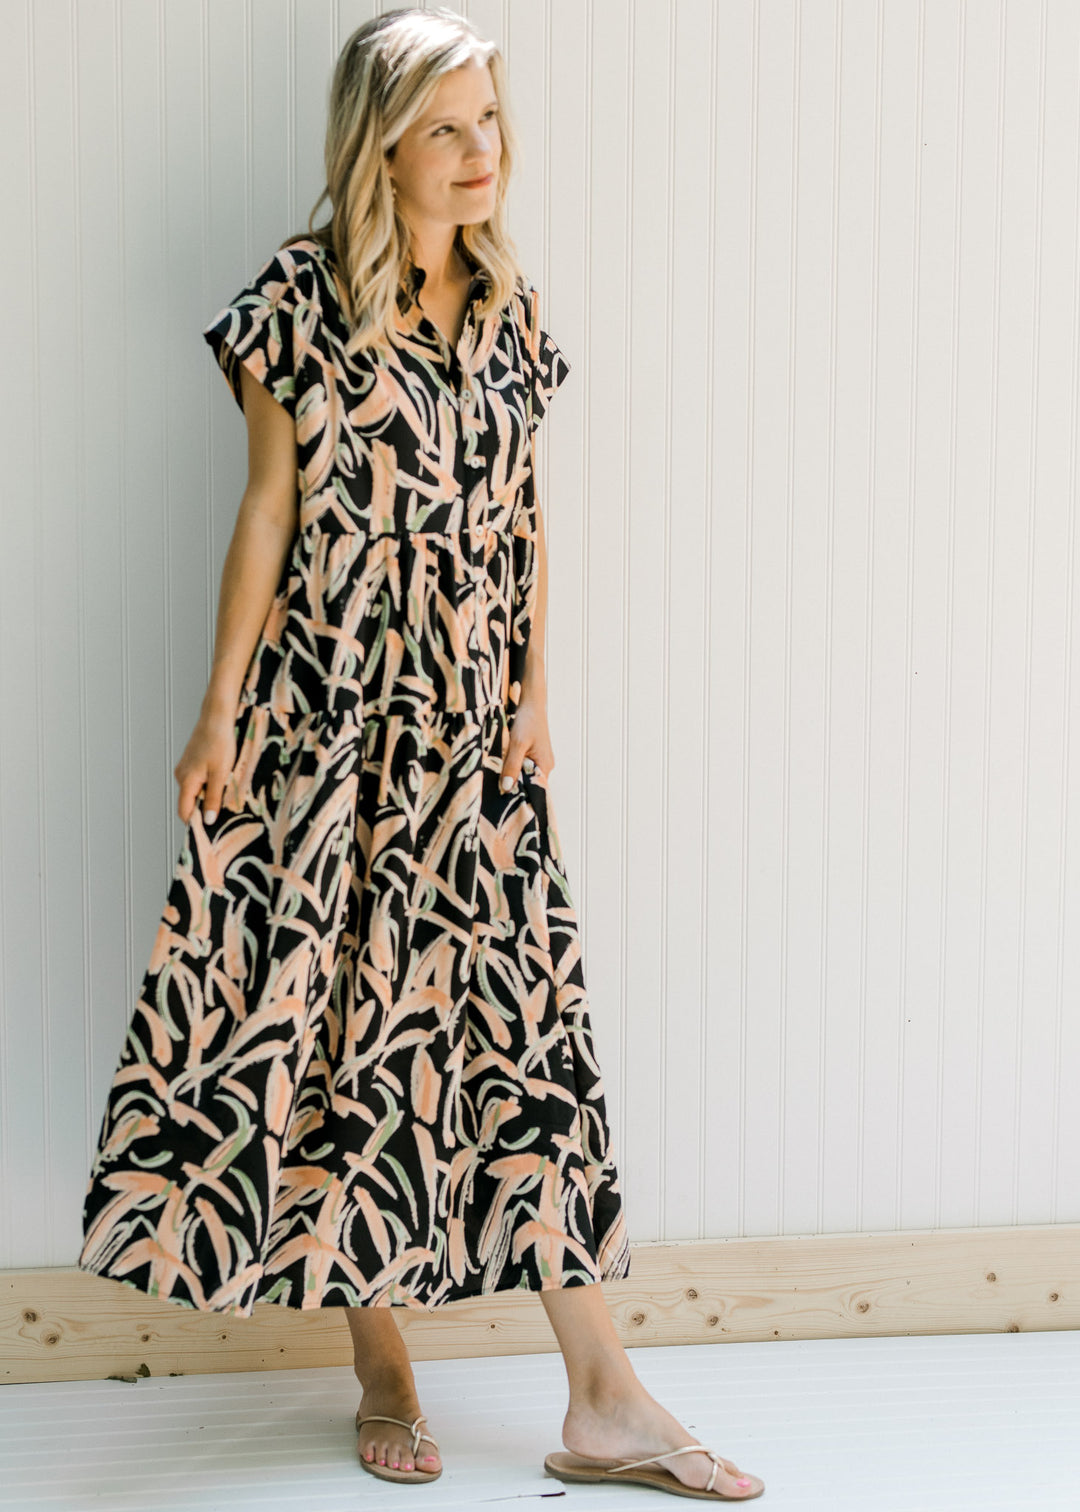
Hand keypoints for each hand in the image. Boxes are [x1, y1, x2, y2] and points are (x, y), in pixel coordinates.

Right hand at [174, 706, 237, 824]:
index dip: (196, 823)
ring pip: (195, 790)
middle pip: (190, 802)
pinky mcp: (191, 761)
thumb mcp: (221, 774)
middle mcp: (181, 776)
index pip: (185, 812)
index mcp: (186, 781)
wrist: (217, 717)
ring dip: (208, 794)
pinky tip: (221, 776)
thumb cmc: (220, 743)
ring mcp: (185, 768)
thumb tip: (208, 820)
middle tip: (224, 809)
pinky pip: (197, 780)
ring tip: (225, 788)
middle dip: (205, 808)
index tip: (211, 830)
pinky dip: (208, 783)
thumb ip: (213, 798)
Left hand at [501, 668, 554, 790]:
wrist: (530, 700)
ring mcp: (537, 759)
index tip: (503, 801)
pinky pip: (519, 765)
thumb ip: (512, 766)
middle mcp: (544, 766)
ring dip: (509, 775)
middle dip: (512, 786)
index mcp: (545, 766)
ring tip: (494, 780)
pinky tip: (498, 767)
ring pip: (521, 774)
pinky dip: (510, 767)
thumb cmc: (528, 720)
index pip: (535, 791)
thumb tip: (506, 788)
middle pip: (527, 784)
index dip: (520, 797)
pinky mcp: (530, 753)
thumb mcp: (517, 744)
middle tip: (494, 792)